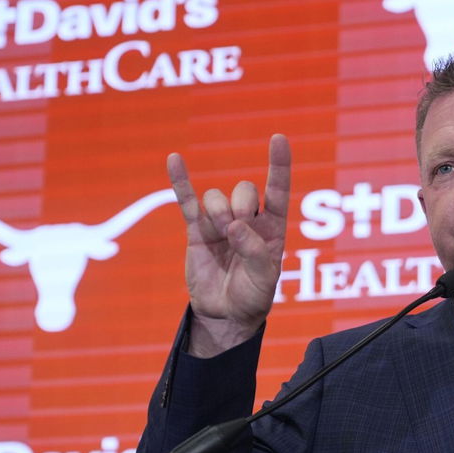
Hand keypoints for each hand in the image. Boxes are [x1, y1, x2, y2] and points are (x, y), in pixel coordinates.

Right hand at [167, 135, 290, 355]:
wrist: (226, 313)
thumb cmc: (253, 295)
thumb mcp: (264, 279)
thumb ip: (254, 251)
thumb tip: (234, 227)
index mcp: (272, 227)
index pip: (278, 190)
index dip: (278, 165)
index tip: (278, 139)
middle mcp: (248, 219)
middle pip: (245, 190)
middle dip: (240, 205)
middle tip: (235, 230)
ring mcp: (221, 222)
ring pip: (217, 197)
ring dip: (218, 212)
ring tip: (220, 235)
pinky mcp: (197, 230)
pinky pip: (187, 201)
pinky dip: (180, 181)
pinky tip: (174, 159)